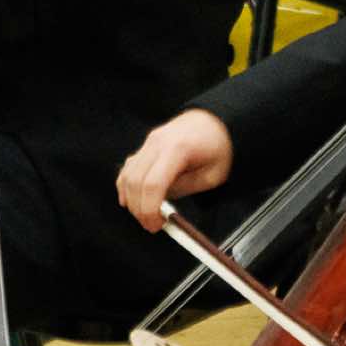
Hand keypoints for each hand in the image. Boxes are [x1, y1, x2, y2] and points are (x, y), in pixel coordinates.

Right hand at [116, 108, 233, 231]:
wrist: (216, 121)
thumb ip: (186, 187)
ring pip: (127, 174)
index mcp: (178, 149)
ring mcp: (149, 142)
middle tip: (150, 224)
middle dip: (139, 208)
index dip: (149, 209)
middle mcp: (158, 143)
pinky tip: (131, 199)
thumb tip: (163, 202)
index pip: (153, 184)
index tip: (155, 224)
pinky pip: (128, 167)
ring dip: (131, 199)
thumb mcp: (213, 174)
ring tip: (144, 214)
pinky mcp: (146, 145)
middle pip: (135, 181)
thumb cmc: (219, 146)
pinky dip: (126, 185)